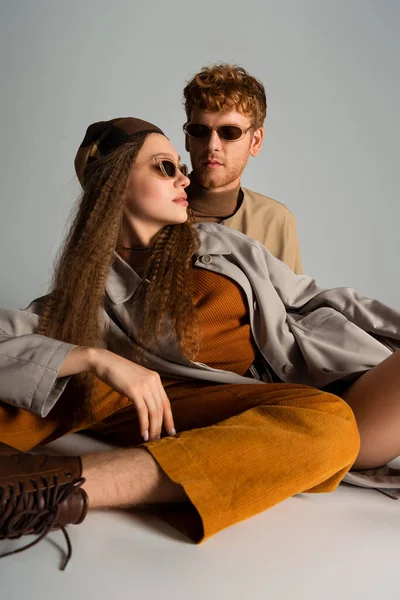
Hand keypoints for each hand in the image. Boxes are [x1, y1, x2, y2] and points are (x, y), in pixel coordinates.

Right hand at [60, 347, 174, 441]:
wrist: (105, 362)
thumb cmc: (118, 372)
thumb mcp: (137, 379)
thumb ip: (145, 389)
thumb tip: (148, 406)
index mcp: (155, 379)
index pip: (166, 402)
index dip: (169, 418)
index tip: (171, 430)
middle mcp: (153, 381)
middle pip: (161, 408)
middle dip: (161, 426)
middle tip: (159, 439)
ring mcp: (144, 385)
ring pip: (153, 411)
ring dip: (153, 427)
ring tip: (151, 439)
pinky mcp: (134, 390)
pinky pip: (142, 411)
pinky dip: (144, 424)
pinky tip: (143, 433)